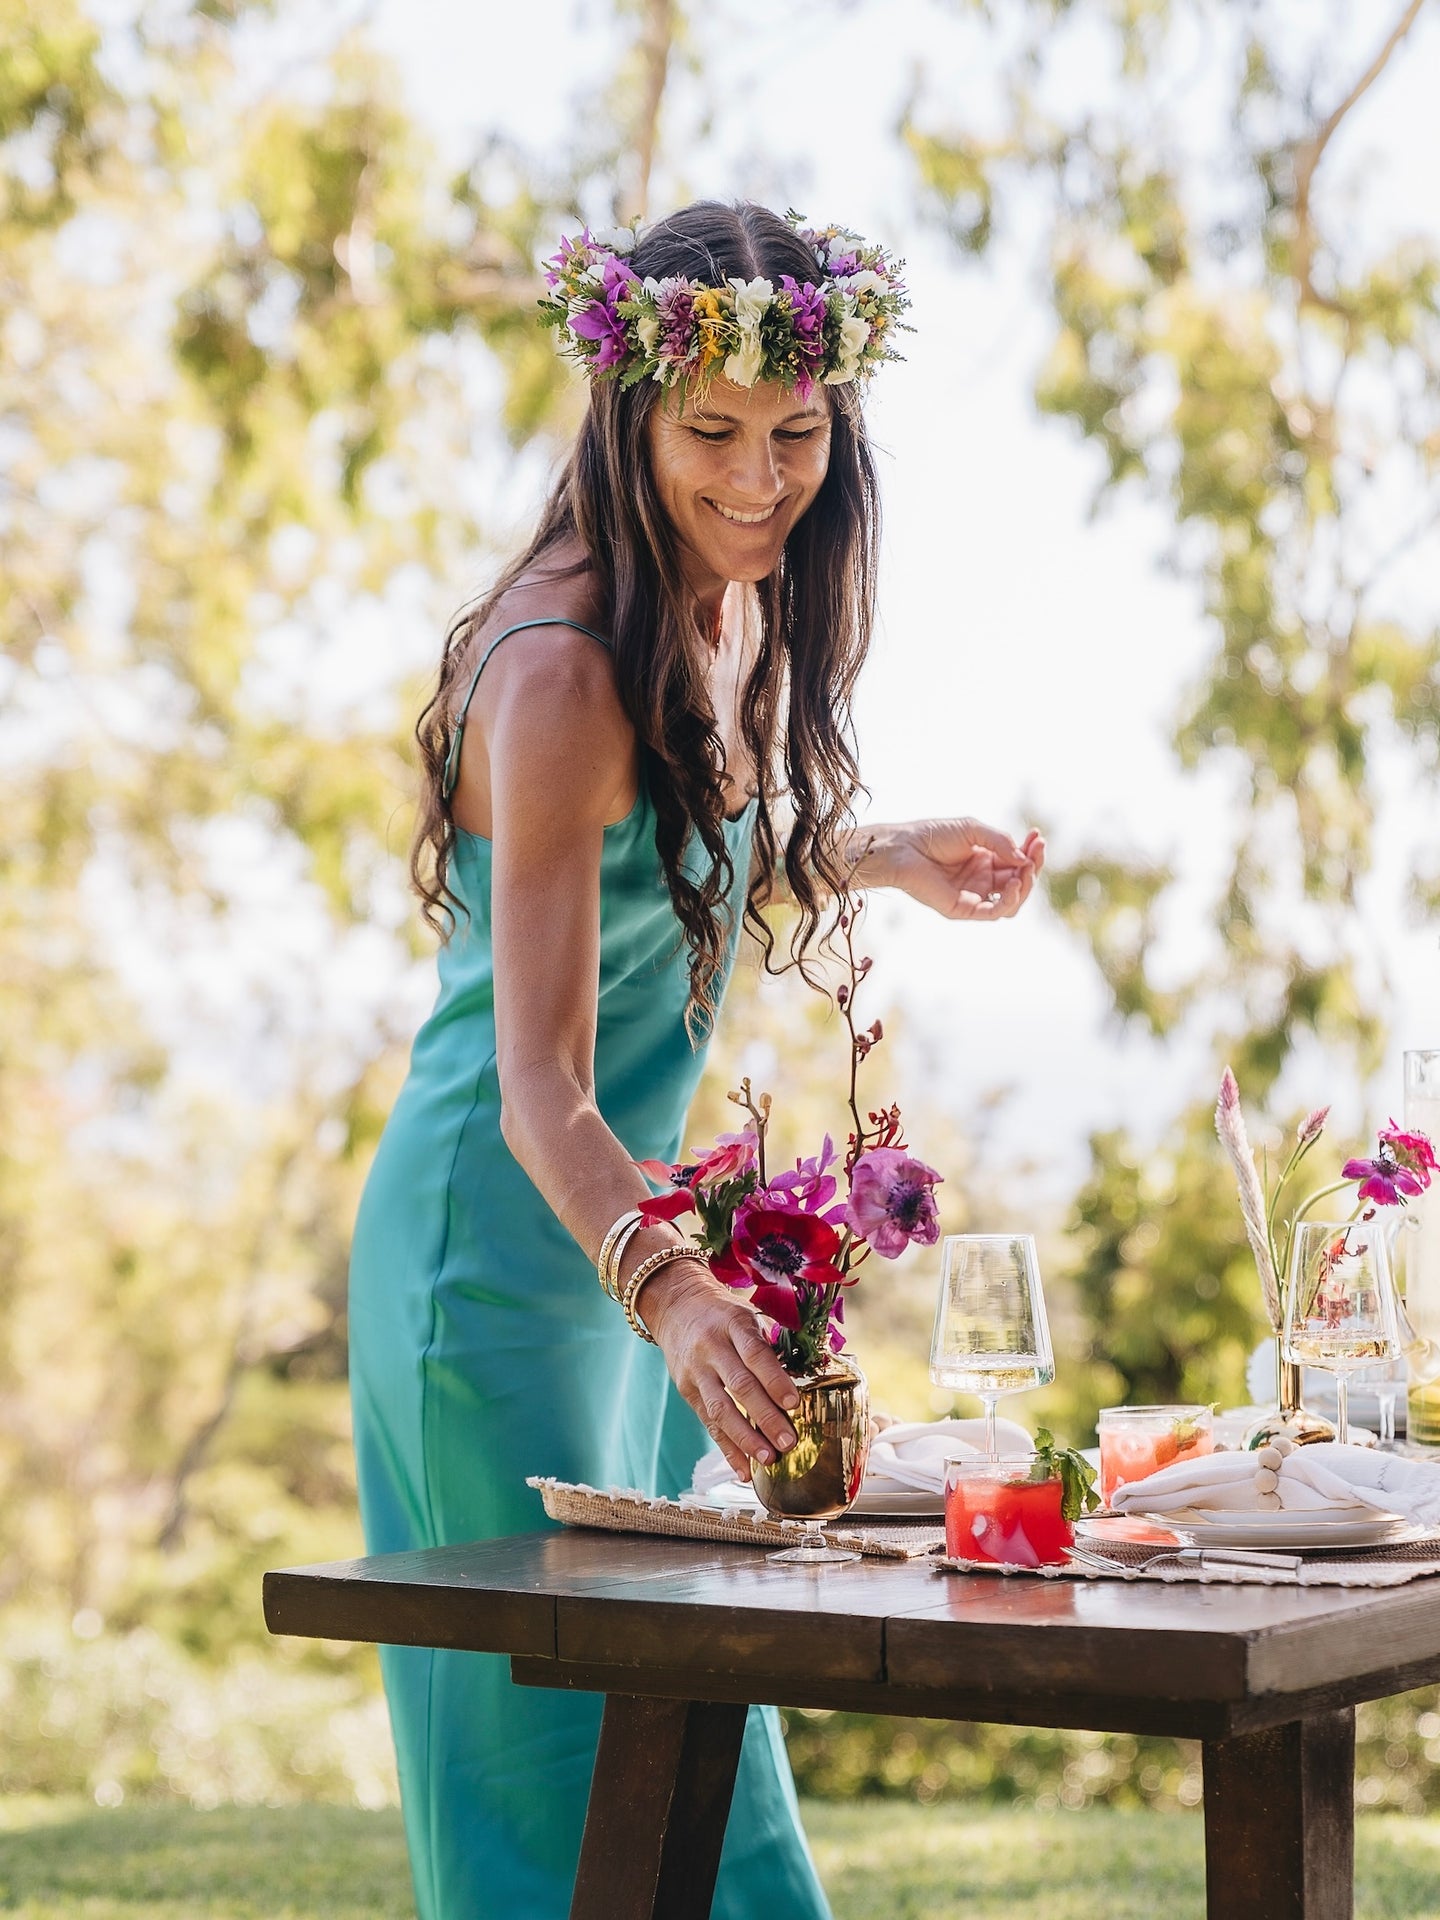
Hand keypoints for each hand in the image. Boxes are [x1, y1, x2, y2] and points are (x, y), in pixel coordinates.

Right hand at [640, 1264, 800, 1478]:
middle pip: (739, 1386)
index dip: (774, 1379)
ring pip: (720, 1410)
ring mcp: (696, 1372)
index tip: (794, 1403)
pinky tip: (744, 1470)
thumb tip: (815, 1367)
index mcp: (734, 1323)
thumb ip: (775, 1340)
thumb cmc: (726, 1314)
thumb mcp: (749, 1313)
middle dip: (765, 1417)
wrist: (678, 1307)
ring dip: (745, 1439)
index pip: (755, 1353)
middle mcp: (711, 1347)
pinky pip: (708, 1423)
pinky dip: (727, 1448)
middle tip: (789, 1442)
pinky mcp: (687, 1391)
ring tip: (768, 1460)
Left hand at [858, 818, 1043, 920]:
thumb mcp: (973, 830)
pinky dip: (1009, 900)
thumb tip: (1024, 859)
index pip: (1017, 863)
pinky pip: (993, 912)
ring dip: (1025, 886)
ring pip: (1011, 901)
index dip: (1031, 853)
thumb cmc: (934, 835)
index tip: (1038, 838)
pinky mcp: (963, 909)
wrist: (904, 847)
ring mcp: (974, 895)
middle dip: (1032, 866)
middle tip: (1036, 850)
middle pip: (1019, 882)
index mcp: (985, 860)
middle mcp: (982, 879)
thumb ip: (1000, 842)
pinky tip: (1013, 883)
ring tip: (1025, 869)